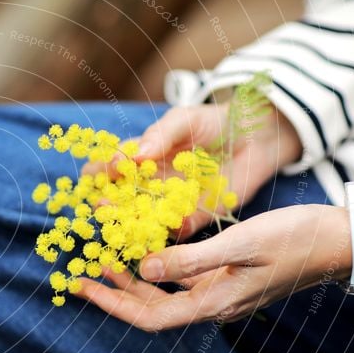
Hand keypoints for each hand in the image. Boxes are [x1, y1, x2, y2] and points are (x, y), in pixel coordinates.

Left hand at [75, 205, 350, 331]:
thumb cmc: (295, 240)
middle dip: (114, 291)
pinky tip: (145, 248)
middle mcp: (212, 304)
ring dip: (133, 278)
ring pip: (164, 292)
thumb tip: (143, 269)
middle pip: (151, 307)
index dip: (112, 303)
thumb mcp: (239, 244)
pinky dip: (158, 265)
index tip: (81, 286)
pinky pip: (182, 278)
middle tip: (82, 269)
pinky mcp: (226, 278)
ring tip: (105, 255)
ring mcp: (220, 293)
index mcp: (213, 303)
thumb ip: (189, 259)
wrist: (339, 242)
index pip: (149, 316)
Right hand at [83, 102, 302, 239]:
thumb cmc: (212, 122)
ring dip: (133, 227)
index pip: (104, 170)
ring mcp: (167, 205)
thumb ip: (161, 134)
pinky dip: (173, 232)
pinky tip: (170, 227)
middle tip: (105, 204)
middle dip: (106, 205)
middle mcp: (146, 186)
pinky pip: (178, 231)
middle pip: (116, 202)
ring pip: (141, 222)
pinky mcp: (193, 219)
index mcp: (136, 161)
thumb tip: (135, 154)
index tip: (106, 170)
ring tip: (128, 226)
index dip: (98, 173)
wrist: (255, 136)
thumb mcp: (184, 119)